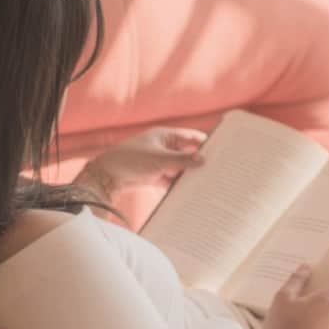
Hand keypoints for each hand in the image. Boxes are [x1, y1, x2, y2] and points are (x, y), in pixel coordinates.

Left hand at [80, 126, 206, 195]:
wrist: (106, 177)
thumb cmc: (130, 160)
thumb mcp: (159, 159)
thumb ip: (182, 160)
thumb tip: (203, 160)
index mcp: (165, 135)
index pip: (191, 137)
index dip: (206, 142)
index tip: (222, 150)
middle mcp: (164, 147)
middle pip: (188, 154)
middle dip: (200, 161)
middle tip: (218, 169)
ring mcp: (160, 162)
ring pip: (181, 169)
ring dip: (190, 175)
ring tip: (208, 183)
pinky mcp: (155, 176)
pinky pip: (172, 180)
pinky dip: (180, 185)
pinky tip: (192, 193)